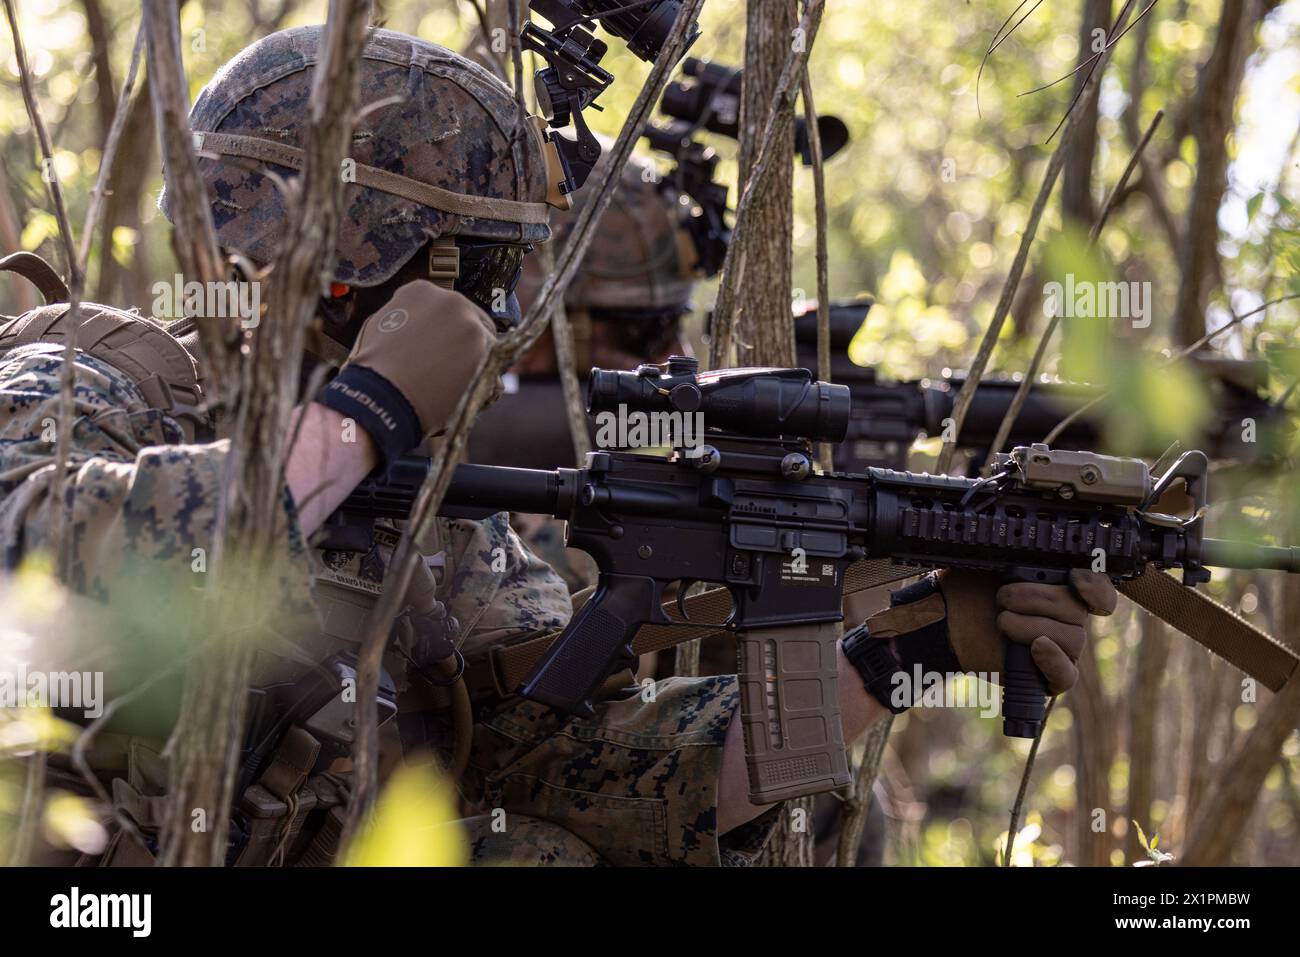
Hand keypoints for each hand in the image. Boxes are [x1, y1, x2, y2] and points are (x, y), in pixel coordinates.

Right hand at [316, 280, 497, 462]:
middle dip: (465, 345)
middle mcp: (450, 300)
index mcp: (423, 291)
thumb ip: (407, 319)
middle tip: (451, 370)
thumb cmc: (373, 369)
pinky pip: (494, 367)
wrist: (381, 397)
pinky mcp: (485, 350)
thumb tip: (420, 327)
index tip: (438, 350)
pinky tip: (461, 394)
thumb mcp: (381, 327)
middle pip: (471, 322)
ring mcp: (470, 323)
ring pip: (486, 344)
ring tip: (453, 385)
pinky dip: (483, 383)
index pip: (445, 309)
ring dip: (476, 363)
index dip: (444, 333)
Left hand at [938, 568, 1116, 692]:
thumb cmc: (971, 589)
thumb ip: (1016, 556)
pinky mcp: (1048, 675)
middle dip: (1038, 599)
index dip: (1095, 586)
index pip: (1100, 591)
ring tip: (1002, 621)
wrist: (947, 621)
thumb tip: (1026, 543)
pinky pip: (1066, 675)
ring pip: (1072, 639)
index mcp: (1063, 589)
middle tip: (1003, 597)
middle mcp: (1069, 619)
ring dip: (1032, 626)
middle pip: (1079, 611)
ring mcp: (1061, 649)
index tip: (1074, 578)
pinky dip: (1052, 660)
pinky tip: (1035, 648)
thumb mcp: (992, 563)